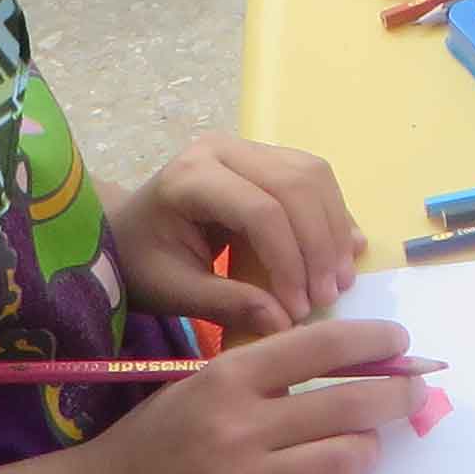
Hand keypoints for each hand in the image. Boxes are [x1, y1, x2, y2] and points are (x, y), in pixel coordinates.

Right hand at [79, 316, 418, 473]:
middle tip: (412, 394)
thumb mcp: (203, 387)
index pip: (319, 346)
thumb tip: (356, 363)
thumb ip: (267, 376)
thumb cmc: (157, 440)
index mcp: (226, 378)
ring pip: (344, 463)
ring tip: (354, 451)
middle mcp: (236, 426)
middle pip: (350, 405)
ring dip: (361, 455)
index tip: (403, 343)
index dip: (373, 341)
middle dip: (396, 396)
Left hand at [108, 132, 361, 332]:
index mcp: (191, 177)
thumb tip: (284, 324)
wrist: (129, 233)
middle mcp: (223, 150)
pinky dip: (333, 216)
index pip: (260, 211)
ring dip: (333, 229)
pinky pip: (314, 179)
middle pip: (295, 185)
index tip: (299, 309)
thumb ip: (227, 304)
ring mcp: (248, 149)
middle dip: (318, 244)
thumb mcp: (174, 291)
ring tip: (340, 279)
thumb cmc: (144, 262)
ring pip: (313, 176)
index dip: (288, 260)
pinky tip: (345, 251)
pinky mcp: (267, 159)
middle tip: (328, 295)